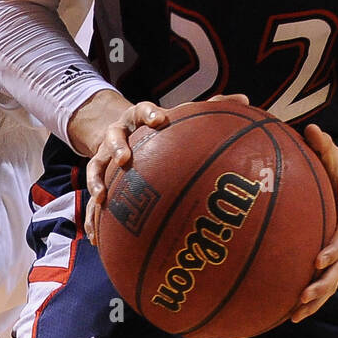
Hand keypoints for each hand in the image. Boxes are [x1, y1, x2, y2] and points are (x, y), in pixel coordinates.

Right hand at [84, 93, 249, 245]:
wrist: (122, 131)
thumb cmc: (159, 128)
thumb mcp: (178, 116)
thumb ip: (210, 108)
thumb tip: (246, 101)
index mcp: (138, 117)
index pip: (142, 109)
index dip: (149, 113)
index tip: (160, 119)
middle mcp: (118, 134)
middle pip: (114, 136)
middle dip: (117, 147)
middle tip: (124, 159)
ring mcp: (104, 155)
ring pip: (96, 166)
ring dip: (96, 181)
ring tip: (101, 198)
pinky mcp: (99, 177)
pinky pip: (92, 199)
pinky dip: (92, 216)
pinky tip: (95, 236)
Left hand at [289, 123, 337, 322]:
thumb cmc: (336, 167)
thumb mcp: (333, 153)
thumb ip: (324, 144)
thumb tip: (312, 128)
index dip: (334, 249)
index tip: (317, 260)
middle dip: (324, 284)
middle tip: (304, 295)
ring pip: (332, 281)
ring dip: (317, 300)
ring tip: (295, 315)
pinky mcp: (332, 260)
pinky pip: (323, 282)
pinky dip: (310, 300)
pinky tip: (288, 315)